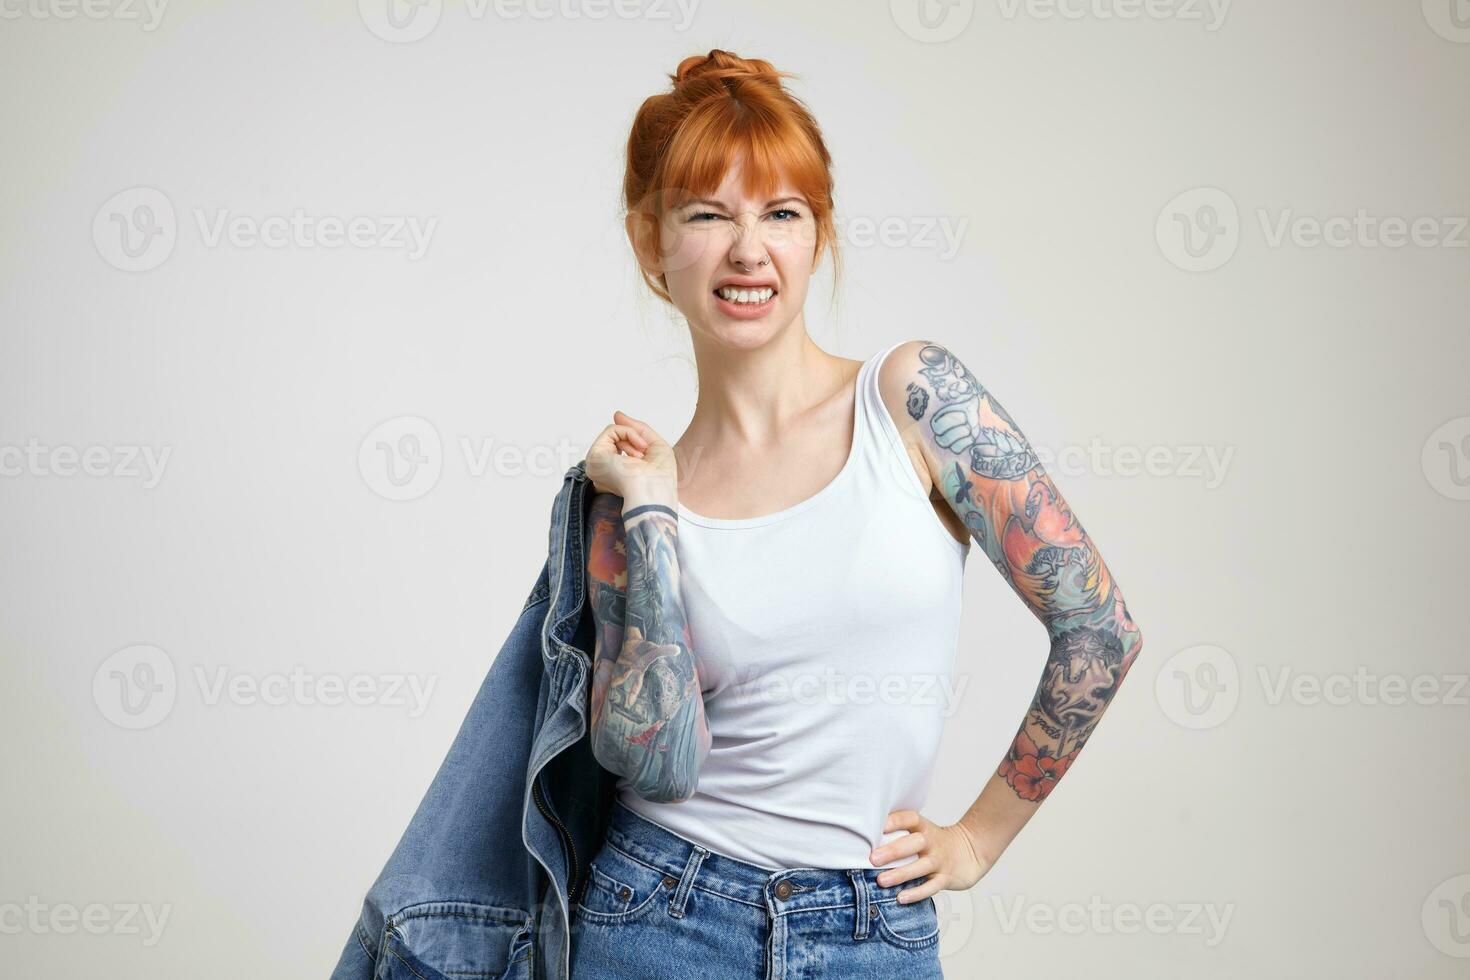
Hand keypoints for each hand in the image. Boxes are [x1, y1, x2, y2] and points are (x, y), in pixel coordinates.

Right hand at [586, 410, 677, 503]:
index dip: (631, 437)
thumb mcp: (654, 446)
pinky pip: (612, 430)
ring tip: (642, 455)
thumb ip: (636, 429)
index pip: (620, 444)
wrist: (655, 493)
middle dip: (635, 436)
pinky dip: (629, 434)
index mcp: (616, 471)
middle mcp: (603, 469)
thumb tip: (617, 415)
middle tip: (644, 454)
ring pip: (614, 432)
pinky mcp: (594, 456)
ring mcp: (597, 463)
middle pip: (616, 437)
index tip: (642, 443)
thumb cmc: (659, 479)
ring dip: (634, 437)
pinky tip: (637, 451)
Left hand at [868, 809, 993, 903]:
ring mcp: (940, 861)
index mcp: (924, 827)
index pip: (909, 819)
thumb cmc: (936, 842)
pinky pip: (931, 887)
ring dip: (901, 874)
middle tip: (873, 858)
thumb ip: (900, 832)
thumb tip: (866, 834)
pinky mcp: (946, 878)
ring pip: (921, 867)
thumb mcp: (923, 831)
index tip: (877, 826)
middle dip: (893, 851)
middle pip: (914, 843)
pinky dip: (917, 893)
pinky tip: (901, 898)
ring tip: (881, 881)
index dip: (894, 821)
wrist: (971, 851)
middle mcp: (932, 842)